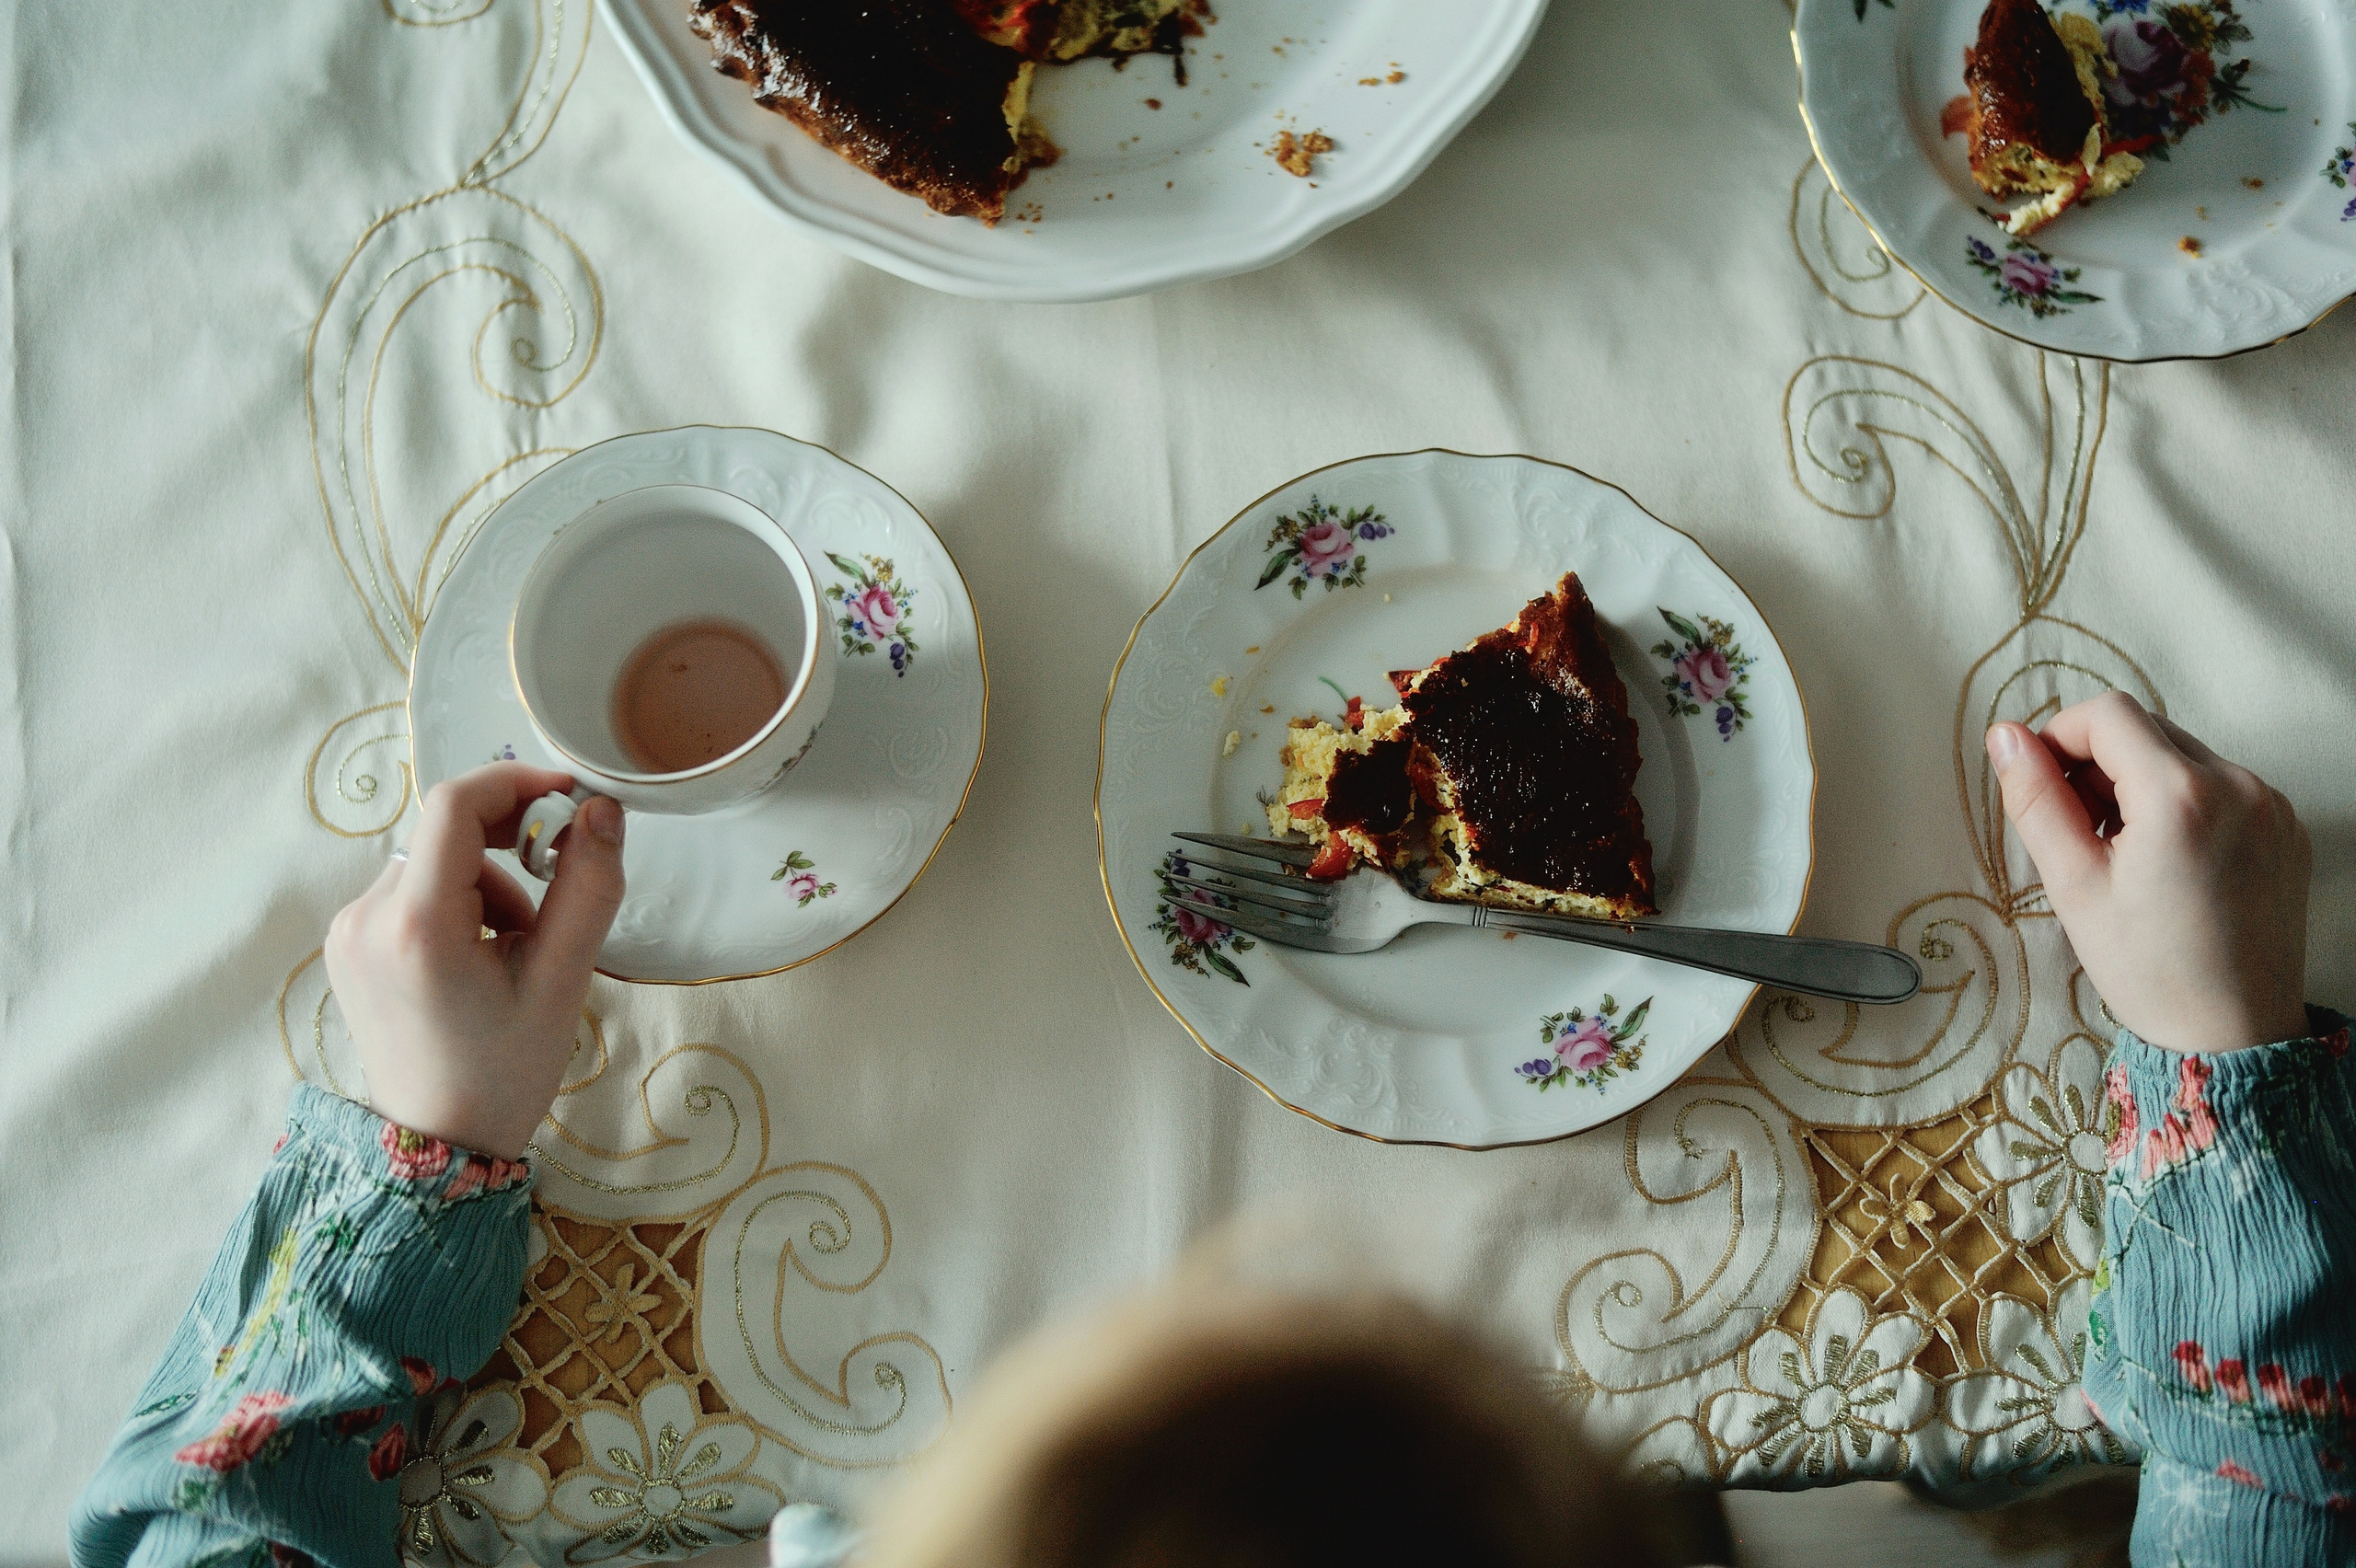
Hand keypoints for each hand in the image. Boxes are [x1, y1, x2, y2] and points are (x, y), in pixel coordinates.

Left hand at [324, 764, 625, 1156]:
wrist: (439, 1145)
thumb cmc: (506, 1070)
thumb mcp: (563, 980)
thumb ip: (589, 887)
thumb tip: (601, 810)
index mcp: (418, 926)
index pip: (454, 807)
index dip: (514, 784)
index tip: (568, 800)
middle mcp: (366, 917)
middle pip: (446, 834)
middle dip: (509, 848)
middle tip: (555, 894)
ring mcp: (347, 931)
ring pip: (432, 863)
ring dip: (485, 882)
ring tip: (516, 949)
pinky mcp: (346, 944)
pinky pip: (410, 891)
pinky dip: (454, 904)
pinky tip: (477, 958)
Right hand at [1986, 692, 2308, 1052]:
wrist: (2235, 1033)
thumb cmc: (2148, 969)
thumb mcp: (2073, 885)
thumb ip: (2036, 800)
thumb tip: (2005, 735)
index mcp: (2181, 796)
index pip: (2108, 714)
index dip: (2059, 737)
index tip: (2040, 784)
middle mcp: (2239, 785)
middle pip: (2147, 729)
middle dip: (2098, 763)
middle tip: (2077, 830)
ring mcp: (2271, 805)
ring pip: (2182, 755)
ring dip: (2138, 782)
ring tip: (2122, 852)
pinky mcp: (2286, 827)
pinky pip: (2219, 785)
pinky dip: (2180, 803)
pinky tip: (2165, 861)